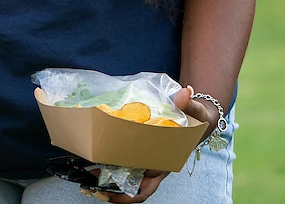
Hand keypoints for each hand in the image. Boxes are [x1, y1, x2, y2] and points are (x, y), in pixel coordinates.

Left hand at [91, 86, 215, 202]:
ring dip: (107, 179)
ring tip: (88, 175)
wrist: (195, 117)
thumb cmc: (197, 119)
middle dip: (113, 189)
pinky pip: (123, 163)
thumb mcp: (195, 111)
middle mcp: (154, 166)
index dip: (131, 192)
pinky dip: (109, 164)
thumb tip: (185, 92)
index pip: (148, 184)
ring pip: (125, 178)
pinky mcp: (138, 150)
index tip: (114, 192)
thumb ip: (188, 103)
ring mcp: (145, 160)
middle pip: (132, 187)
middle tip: (92, 184)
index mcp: (166, 162)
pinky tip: (94, 158)